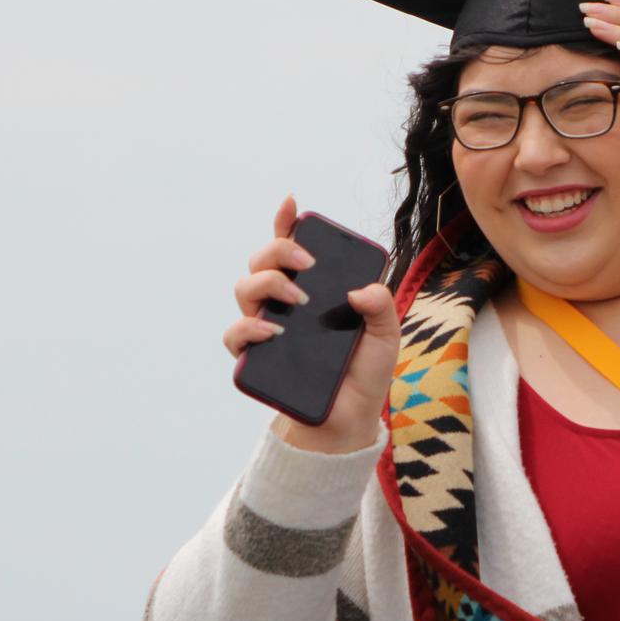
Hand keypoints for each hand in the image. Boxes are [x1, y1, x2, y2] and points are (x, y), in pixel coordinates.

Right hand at [225, 196, 400, 453]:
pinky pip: (235, 335)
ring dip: (267, 284)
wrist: (350, 417)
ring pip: (244, 288)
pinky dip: (247, 328)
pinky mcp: (254, 358)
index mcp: (312, 289)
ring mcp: (265, 327)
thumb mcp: (385, 336)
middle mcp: (284, 302)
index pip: (292, 248)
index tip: (292, 204)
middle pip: (263, 260)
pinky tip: (271, 331)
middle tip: (308, 265)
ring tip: (297, 300)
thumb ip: (381, 307)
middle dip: (280, 252)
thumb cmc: (363, 372)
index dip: (286, 223)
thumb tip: (361, 290)